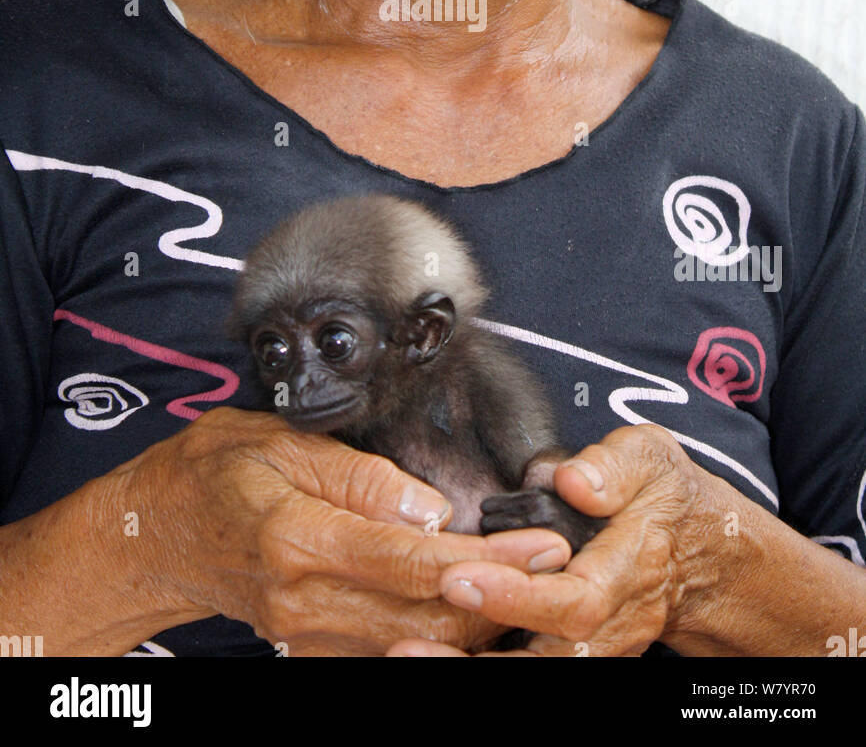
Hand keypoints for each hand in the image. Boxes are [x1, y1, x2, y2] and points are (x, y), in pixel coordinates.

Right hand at [124, 406, 573, 655]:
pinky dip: (441, 632)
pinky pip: (389, 647)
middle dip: (504, 594)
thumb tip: (431, 510)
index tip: (544, 544)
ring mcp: (308, 634)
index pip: (411, 560)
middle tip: (563, 563)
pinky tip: (480, 603)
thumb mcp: (282, 443)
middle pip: (426, 615)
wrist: (158, 531)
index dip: (488, 558)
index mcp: (300, 538)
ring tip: (538, 580)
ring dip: (481, 618)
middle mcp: (306, 600)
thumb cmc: (219, 471)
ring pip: (416, 641)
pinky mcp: (312, 647)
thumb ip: (359, 478)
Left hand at [386, 423, 737, 656]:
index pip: (573, 599)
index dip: (516, 596)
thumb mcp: (652, 459)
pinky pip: (534, 671)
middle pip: (547, 660)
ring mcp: (595, 648)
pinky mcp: (575, 655)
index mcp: (627, 570)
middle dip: (476, 663)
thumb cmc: (665, 496)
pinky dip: (481, 665)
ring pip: (538, 676)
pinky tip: (430, 655)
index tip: (459, 576)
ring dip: (470, 674)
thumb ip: (614, 466)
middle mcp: (610, 623)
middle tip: (408, 646)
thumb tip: (573, 481)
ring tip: (406, 657)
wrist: (703, 552)